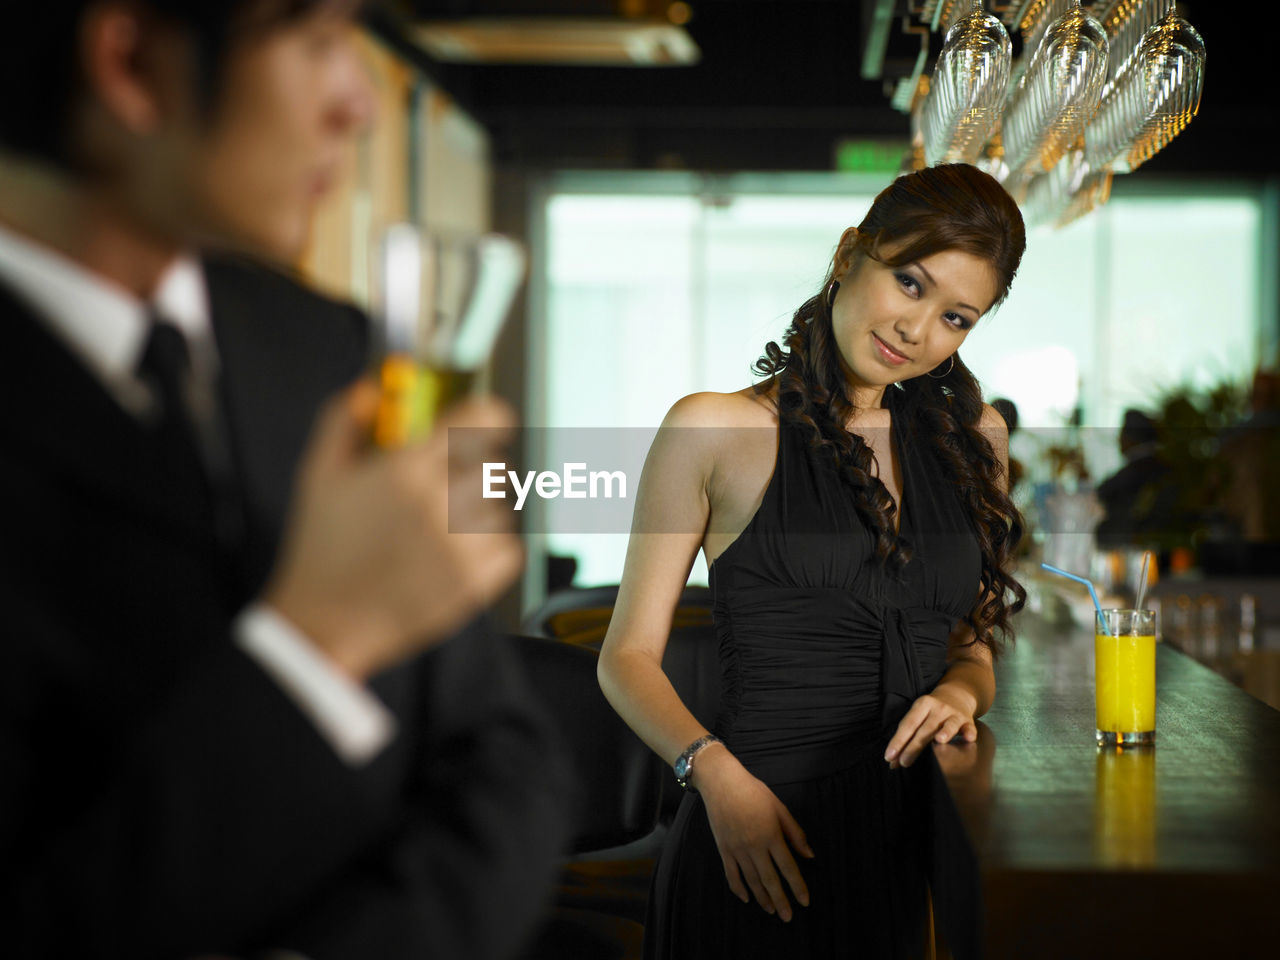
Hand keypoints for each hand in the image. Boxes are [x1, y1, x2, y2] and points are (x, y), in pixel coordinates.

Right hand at [264, 380, 522, 678]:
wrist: (325, 622)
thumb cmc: (321, 549)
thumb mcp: (318, 473)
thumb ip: (343, 420)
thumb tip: (371, 388)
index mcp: (404, 469)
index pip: (480, 420)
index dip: (489, 417)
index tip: (489, 421)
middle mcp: (439, 503)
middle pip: (492, 463)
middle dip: (471, 470)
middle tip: (442, 488)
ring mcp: (461, 544)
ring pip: (500, 506)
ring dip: (478, 511)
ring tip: (437, 530)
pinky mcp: (476, 581)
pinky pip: (510, 547)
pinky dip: (490, 548)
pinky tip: (452, 554)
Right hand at [694, 746, 814, 921]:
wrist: (722, 783)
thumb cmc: (754, 792)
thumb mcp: (779, 808)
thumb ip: (795, 833)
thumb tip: (809, 855)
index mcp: (771, 835)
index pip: (788, 867)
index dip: (798, 886)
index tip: (805, 901)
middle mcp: (754, 846)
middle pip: (770, 880)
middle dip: (781, 901)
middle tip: (788, 917)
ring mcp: (737, 849)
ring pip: (752, 881)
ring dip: (762, 898)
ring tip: (771, 910)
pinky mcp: (724, 849)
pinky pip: (731, 874)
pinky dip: (739, 889)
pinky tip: (747, 898)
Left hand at [884, 683, 977, 769]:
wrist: (956, 695)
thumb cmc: (931, 712)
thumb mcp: (918, 716)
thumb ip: (907, 738)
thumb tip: (893, 762)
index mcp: (922, 705)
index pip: (908, 724)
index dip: (898, 740)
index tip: (890, 756)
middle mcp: (937, 708)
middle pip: (925, 729)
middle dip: (914, 746)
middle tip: (904, 762)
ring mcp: (954, 714)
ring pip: (949, 724)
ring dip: (945, 732)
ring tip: (939, 741)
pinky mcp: (968, 721)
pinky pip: (969, 727)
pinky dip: (969, 733)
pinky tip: (969, 738)